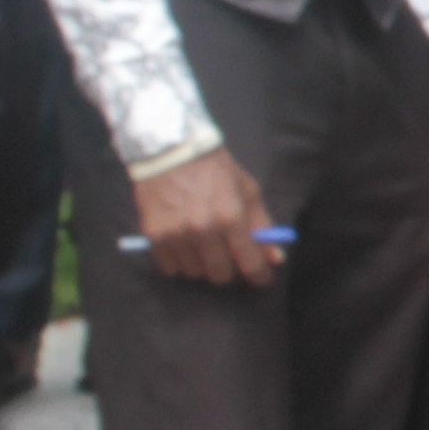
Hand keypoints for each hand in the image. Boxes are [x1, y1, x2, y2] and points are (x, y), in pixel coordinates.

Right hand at [132, 148, 279, 287]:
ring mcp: (175, 235)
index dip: (259, 276)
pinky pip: (169, 267)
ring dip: (201, 264)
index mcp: (231, 217)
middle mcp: (203, 230)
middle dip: (228, 268)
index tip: (261, 278)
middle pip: (220, 275)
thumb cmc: (215, 169)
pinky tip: (182, 245)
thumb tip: (275, 258)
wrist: (171, 150)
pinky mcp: (153, 235)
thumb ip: (261, 226)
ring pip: (194, 272)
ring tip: (202, 245)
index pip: (249, 263)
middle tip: (227, 255)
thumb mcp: (247, 190)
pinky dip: (178, 261)